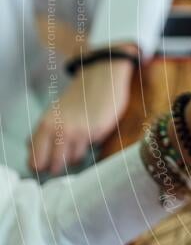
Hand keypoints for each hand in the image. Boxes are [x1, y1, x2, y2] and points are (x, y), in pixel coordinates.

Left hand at [30, 57, 133, 174]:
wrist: (101, 77)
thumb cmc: (79, 96)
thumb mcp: (55, 112)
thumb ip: (45, 133)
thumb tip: (36, 153)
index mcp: (45, 125)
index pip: (35, 160)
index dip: (40, 166)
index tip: (45, 165)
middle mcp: (60, 131)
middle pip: (54, 166)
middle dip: (58, 167)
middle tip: (63, 160)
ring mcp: (80, 133)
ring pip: (73, 161)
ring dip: (76, 156)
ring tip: (79, 145)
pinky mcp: (98, 132)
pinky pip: (91, 149)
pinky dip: (91, 146)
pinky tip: (92, 133)